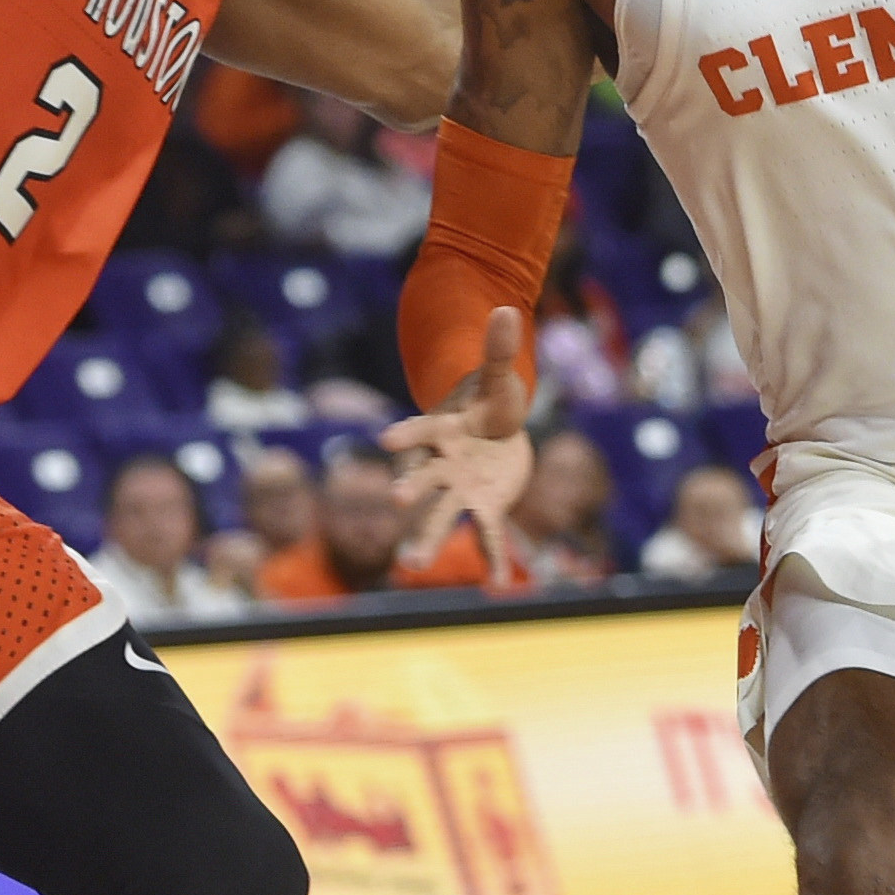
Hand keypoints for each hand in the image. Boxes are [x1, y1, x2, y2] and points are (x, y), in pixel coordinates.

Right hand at [383, 309, 534, 588]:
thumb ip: (499, 349)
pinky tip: (501, 586)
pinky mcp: (484, 507)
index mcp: (441, 430)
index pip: (420, 430)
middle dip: (412, 491)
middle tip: (398, 503)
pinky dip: (494, 560)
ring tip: (413, 568)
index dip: (405, 435)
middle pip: (425, 479)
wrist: (494, 432)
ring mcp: (460, 489)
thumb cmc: (488, 401)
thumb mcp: (496, 377)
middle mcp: (442, 464)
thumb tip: (509, 308)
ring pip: (443, 515)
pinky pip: (487, 535)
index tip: (385, 441)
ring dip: (429, 539)